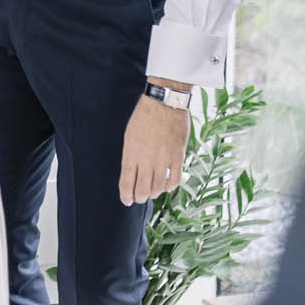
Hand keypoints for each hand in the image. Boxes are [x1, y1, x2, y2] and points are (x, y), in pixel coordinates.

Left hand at [118, 80, 191, 205]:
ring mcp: (163, 159)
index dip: (126, 195)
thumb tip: (132, 173)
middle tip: (139, 198)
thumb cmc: (144, 116)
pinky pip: (174, 180)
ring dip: (154, 193)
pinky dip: (169, 186)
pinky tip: (166, 185)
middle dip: (140, 197)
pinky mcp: (178, 157)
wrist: (164, 103)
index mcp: (131, 153)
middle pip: (143, 189)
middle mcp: (146, 159)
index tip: (127, 201)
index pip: (126, 182)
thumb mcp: (130, 136)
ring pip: (158, 188)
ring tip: (152, 192)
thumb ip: (131, 155)